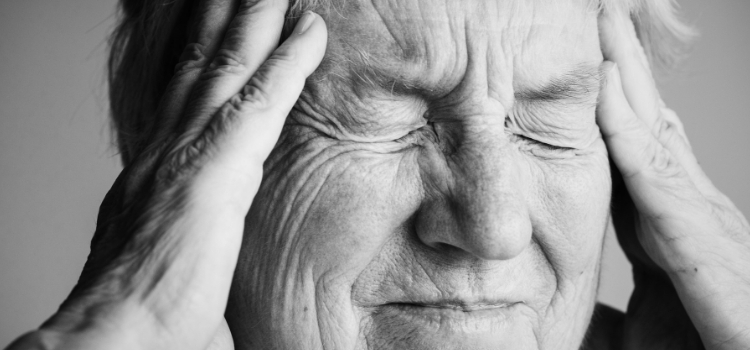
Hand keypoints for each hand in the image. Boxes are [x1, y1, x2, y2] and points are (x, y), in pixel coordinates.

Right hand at [6, 0, 326, 348]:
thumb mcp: (174, 271)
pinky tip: (308, 30)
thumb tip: (216, 277)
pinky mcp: (213, 169)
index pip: (183, 102)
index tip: (217, 31)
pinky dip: (286, 60)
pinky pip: (260, 99)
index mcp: (156, 177)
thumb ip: (197, 253)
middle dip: (220, 22)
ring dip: (251, 20)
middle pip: (199, 70)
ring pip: (225, 68)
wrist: (116, 341)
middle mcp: (164, 153)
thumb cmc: (147, 321)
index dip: (201, 61)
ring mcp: (185, 155)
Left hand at [598, 8, 749, 349]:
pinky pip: (658, 177)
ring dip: (628, 79)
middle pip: (650, 125)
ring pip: (655, 134)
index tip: (587, 67)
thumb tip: (561, 302)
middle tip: (600, 19)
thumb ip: (606, 303)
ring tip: (605, 27)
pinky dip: (632, 132)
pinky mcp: (703, 243)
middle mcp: (690, 209)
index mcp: (670, 226)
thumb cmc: (702, 347)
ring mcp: (703, 219)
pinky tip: (610, 92)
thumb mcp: (647, 321)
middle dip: (626, 70)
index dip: (614, 107)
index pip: (636, 152)